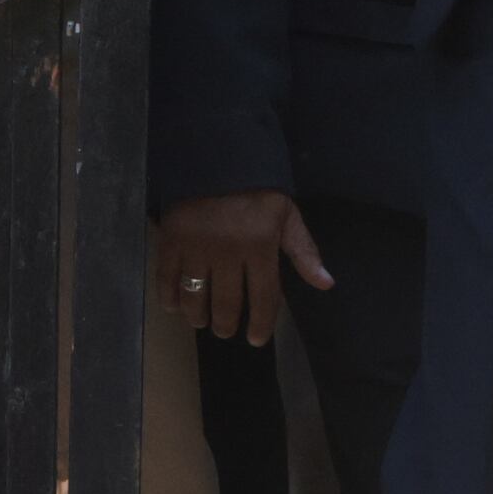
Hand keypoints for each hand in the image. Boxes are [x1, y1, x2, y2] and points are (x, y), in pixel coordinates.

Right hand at [155, 190, 331, 345]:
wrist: (217, 154)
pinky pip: (167, 278)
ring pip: (196, 296)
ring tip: (202, 322)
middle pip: (226, 303)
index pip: (263, 298)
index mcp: (261, 247)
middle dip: (226, 324)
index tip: (256, 339)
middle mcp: (229, 252)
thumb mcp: (287, 215)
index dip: (260, 324)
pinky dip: (169, 297)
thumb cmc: (257, 189)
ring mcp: (197, 247)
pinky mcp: (172, 239)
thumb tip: (326, 284)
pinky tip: (175, 307)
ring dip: (198, 316)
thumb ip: (303, 252)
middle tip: (225, 331)